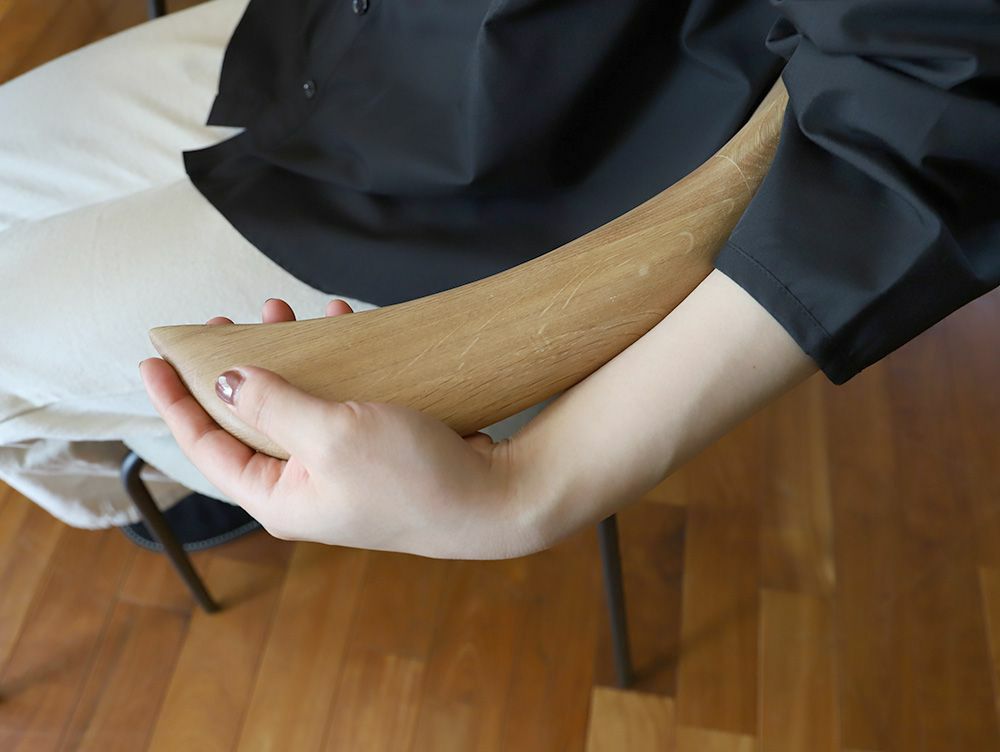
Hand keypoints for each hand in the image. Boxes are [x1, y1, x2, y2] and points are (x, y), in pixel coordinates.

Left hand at [139, 298, 541, 558]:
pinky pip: (335, 401)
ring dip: (288, 357)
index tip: (153, 360)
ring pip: (295, 405)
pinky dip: (333, 365)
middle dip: (238, 367)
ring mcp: (340, 470)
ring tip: (285, 312)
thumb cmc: (411, 477)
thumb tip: (224, 382)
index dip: (176, 403)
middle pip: (249, 421)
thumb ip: (272, 404)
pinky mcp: (372, 451)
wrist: (493, 499)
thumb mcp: (331, 434)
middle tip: (230, 321)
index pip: (207, 447)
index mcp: (279, 495)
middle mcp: (303, 486)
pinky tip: (342, 328)